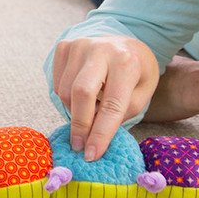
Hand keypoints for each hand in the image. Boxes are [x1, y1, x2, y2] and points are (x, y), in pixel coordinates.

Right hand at [52, 35, 159, 161]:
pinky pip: (57, 83)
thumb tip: (93, 137)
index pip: (112, 104)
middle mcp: (101, 49)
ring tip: (88, 114)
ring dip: (74, 111)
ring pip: (65, 91)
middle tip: (80, 146)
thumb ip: (120, 114)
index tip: (92, 155)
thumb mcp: (141, 94)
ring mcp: (79, 45)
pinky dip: (66, 98)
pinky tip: (80, 98)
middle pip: (81, 93)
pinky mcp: (64, 46)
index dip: (101, 133)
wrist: (124, 42)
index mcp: (126, 62)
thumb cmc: (135, 73)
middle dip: (80, 125)